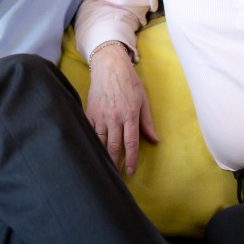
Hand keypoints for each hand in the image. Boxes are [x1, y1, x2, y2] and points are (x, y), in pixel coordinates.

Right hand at [85, 45, 156, 175]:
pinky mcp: (89, 113)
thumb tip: (154, 140)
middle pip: (114, 146)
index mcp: (129, 114)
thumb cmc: (128, 82)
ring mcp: (100, 115)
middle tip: (116, 178)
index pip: (131, 143)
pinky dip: (91, 144)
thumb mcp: (143, 100)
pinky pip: (89, 132)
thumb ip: (147, 122)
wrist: (109, 66)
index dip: (131, 160)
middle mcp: (114, 117)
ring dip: (103, 157)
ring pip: (100, 142)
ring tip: (105, 170)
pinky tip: (92, 154)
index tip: (130, 172)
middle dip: (116, 164)